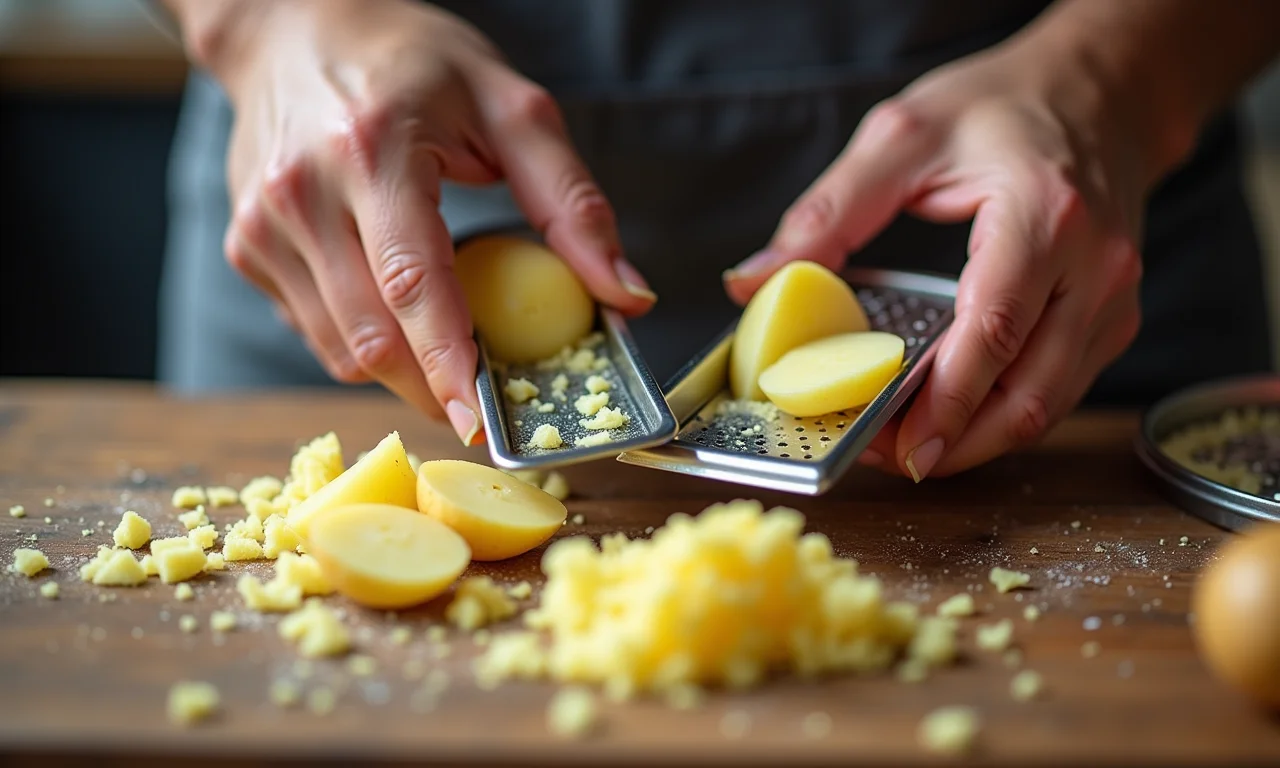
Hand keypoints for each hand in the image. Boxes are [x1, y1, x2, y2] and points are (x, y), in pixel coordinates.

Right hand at [171, 0, 654, 443]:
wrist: (293, 23)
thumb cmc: (410, 59)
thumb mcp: (511, 107)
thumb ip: (573, 202)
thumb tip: (627, 294)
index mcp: (371, 149)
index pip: (412, 283)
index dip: (449, 364)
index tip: (483, 423)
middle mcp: (302, 193)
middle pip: (371, 338)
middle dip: (434, 389)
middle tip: (487, 407)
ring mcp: (262, 226)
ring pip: (340, 349)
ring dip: (402, 372)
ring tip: (448, 350)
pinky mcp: (247, 249)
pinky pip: (316, 331)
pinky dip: (365, 343)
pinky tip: (395, 307)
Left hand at [723, 36, 1156, 480]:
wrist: (1101, 91)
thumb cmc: (1004, 107)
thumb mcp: (902, 137)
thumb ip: (827, 213)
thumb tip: (753, 280)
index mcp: (1043, 213)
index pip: (993, 329)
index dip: (944, 401)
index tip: (897, 447)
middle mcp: (1093, 266)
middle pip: (1029, 391)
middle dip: (955, 442)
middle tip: (885, 458)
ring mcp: (1112, 298)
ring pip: (1048, 405)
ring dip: (977, 440)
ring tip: (906, 447)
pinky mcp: (1111, 318)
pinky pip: (1058, 390)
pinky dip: (1003, 416)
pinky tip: (950, 418)